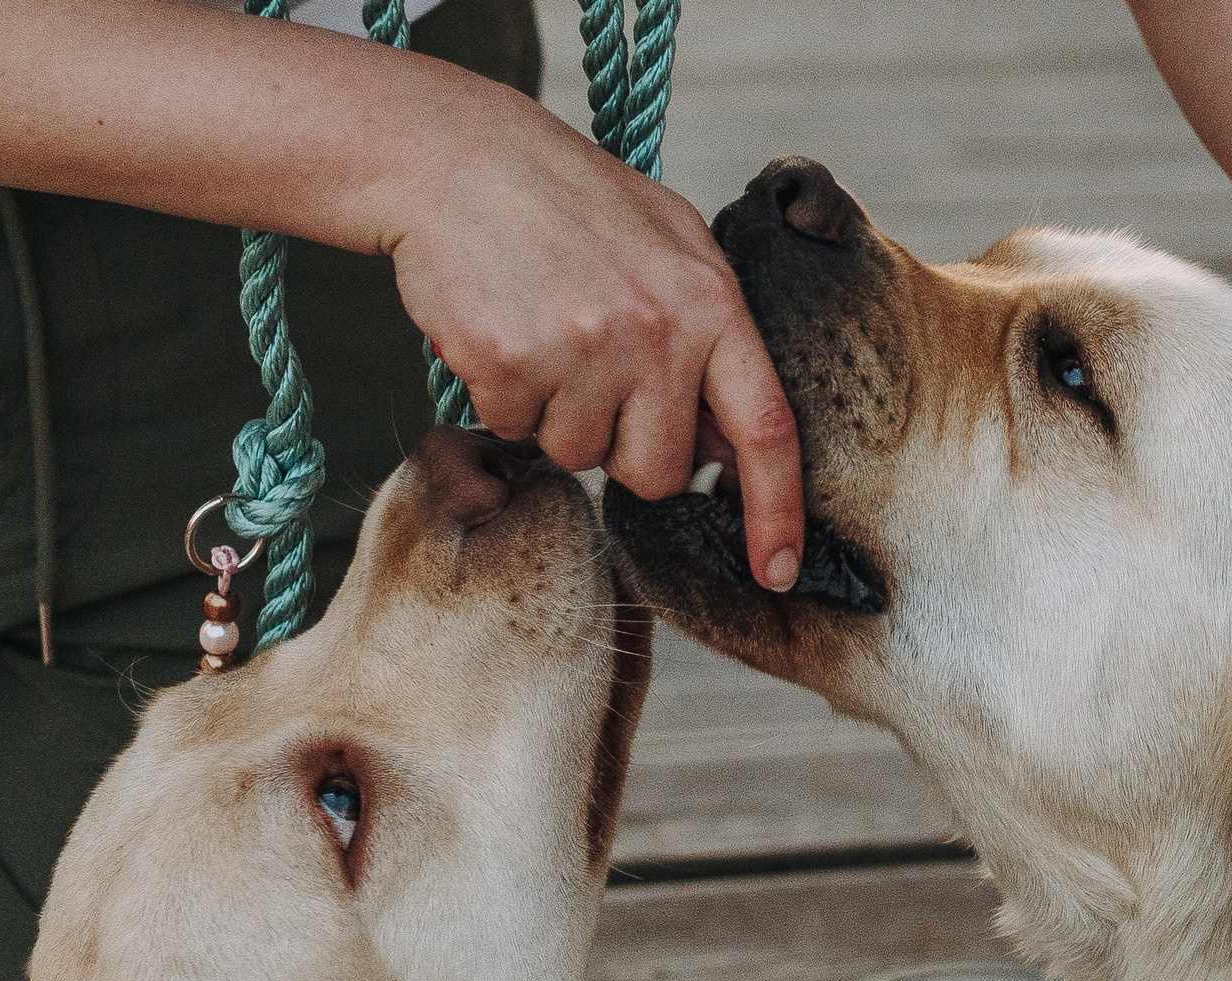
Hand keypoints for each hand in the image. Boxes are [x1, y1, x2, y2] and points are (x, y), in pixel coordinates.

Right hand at [376, 78, 805, 586]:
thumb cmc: (569, 203)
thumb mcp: (671, 244)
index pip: (765, 428)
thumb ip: (711, 338)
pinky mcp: (510, 364)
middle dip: (624, 448)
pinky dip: (504, 397)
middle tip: (594, 370)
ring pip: (579, 458)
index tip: (778, 570)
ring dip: (556, 415)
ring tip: (544, 331)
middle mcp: (655, 333)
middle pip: (657, 472)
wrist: (453, 158)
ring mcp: (582, 350)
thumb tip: (726, 442)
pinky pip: (516, 431)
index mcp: (710, 303)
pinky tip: (503, 329)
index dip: (776, 510)